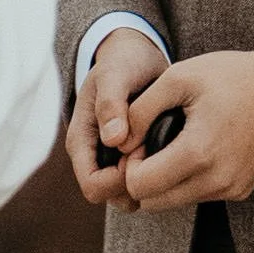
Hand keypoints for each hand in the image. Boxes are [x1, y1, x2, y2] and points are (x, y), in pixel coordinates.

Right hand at [67, 25, 169, 206]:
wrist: (137, 56)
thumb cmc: (121, 62)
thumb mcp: (115, 74)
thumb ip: (111, 103)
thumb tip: (113, 140)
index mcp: (81, 141)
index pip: (92, 186)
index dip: (117, 181)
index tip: (139, 156)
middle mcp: (95, 156)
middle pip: (111, 196)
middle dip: (136, 183)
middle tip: (157, 154)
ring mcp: (113, 159)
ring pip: (129, 194)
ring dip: (149, 179)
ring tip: (166, 151)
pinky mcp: (132, 157)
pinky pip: (144, 180)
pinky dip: (158, 172)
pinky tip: (172, 151)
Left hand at [122, 50, 253, 207]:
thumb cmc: (231, 76)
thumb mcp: (178, 78)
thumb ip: (140, 111)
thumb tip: (119, 143)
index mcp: (198, 154)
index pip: (140, 187)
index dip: (129, 165)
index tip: (140, 139)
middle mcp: (217, 181)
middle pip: (154, 202)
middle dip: (143, 177)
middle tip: (151, 143)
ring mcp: (232, 189)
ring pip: (176, 202)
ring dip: (165, 181)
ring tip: (173, 143)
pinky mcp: (242, 190)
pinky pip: (200, 195)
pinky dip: (189, 180)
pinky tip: (196, 149)